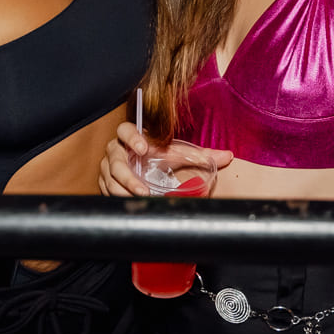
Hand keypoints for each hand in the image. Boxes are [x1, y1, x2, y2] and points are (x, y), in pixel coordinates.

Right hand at [99, 122, 232, 196]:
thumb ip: (201, 155)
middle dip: (128, 176)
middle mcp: (116, 150)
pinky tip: (130, 203)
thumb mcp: (179, 154)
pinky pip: (106, 189)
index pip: (125, 130)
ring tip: (140, 199)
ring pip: (109, 178)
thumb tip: (228, 156)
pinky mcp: (105, 182)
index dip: (132, 138)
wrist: (145, 165)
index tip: (144, 149)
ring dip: (122, 191)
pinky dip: (117, 197)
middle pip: (115, 161)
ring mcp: (108, 167)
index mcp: (131, 136)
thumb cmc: (160, 156)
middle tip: (143, 189)